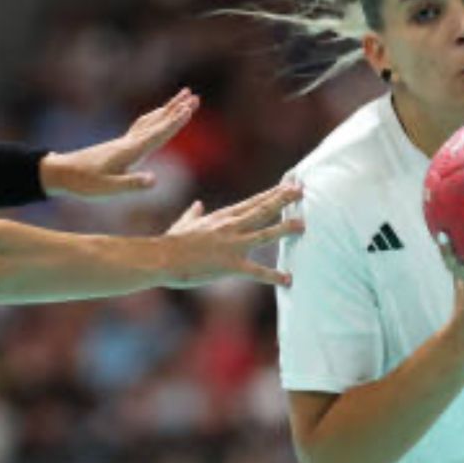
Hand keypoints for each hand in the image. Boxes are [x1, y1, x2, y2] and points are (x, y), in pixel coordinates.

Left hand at [39, 89, 197, 198]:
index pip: (157, 134)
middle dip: (176, 110)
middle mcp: (129, 143)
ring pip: (150, 121)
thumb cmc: (83, 183)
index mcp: (129, 152)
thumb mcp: (107, 189)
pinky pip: (142, 127)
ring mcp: (124, 142)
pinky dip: (154, 118)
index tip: (189, 108)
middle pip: (157, 122)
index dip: (174, 122)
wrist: (61, 172)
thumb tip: (154, 180)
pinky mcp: (120, 146)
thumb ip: (131, 184)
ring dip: (167, 110)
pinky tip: (156, 117)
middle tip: (195, 96)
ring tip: (182, 98)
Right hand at [160, 180, 302, 287]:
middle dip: (283, 199)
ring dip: (284, 229)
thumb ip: (193, 215)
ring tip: (302, 224)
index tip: (289, 184)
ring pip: (264, 234)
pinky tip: (288, 278)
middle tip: (301, 190)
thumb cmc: (171, 243)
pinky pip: (256, 271)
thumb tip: (197, 205)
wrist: (161, 258)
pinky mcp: (229, 265)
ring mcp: (231, 245)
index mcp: (222, 217)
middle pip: (262, 210)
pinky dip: (273, 275)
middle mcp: (230, 227)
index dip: (273, 193)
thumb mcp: (184, 224)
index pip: (253, 202)